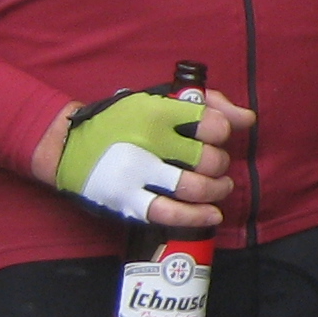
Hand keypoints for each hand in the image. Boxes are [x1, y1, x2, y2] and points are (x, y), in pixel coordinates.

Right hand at [44, 86, 248, 228]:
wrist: (68, 147)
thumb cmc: (121, 121)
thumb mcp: (159, 100)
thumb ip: (207, 102)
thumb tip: (249, 119)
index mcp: (156, 112)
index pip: (211, 124)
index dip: (222, 131)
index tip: (215, 135)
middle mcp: (148, 142)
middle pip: (208, 158)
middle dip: (220, 163)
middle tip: (214, 164)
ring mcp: (137, 174)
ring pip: (194, 187)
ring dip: (216, 190)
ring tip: (218, 186)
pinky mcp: (127, 201)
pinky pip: (169, 213)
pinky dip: (196, 216)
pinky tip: (212, 213)